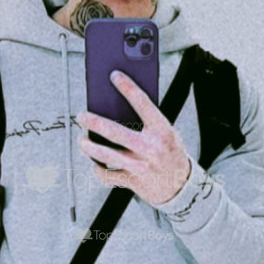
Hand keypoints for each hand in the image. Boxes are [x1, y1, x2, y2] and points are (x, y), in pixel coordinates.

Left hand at [76, 71, 191, 205]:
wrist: (182, 187)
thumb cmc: (171, 154)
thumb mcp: (167, 133)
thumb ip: (147, 121)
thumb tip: (118, 106)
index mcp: (162, 131)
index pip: (143, 104)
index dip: (128, 87)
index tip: (114, 76)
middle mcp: (151, 148)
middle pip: (116, 132)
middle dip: (94, 122)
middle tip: (81, 116)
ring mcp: (140, 166)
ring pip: (107, 155)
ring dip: (89, 147)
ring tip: (81, 140)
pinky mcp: (132, 181)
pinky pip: (108, 175)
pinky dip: (98, 169)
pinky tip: (95, 162)